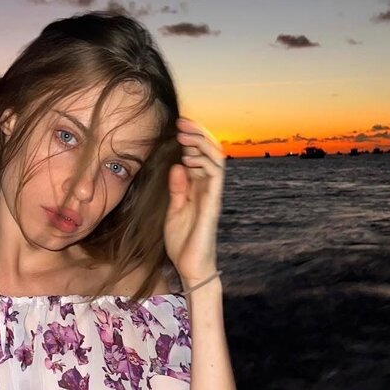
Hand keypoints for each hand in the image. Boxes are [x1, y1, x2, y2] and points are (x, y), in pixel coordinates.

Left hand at [162, 116, 225, 282]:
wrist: (191, 267)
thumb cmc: (183, 242)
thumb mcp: (174, 210)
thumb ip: (177, 188)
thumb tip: (178, 164)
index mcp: (199, 188)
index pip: (200, 156)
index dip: (192, 139)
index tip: (177, 126)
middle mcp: (209, 188)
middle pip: (210, 152)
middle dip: (197, 134)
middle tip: (181, 122)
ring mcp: (212, 195)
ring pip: (216, 160)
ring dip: (201, 143)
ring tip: (184, 135)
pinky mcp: (213, 205)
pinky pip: (215, 177)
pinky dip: (203, 164)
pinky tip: (188, 158)